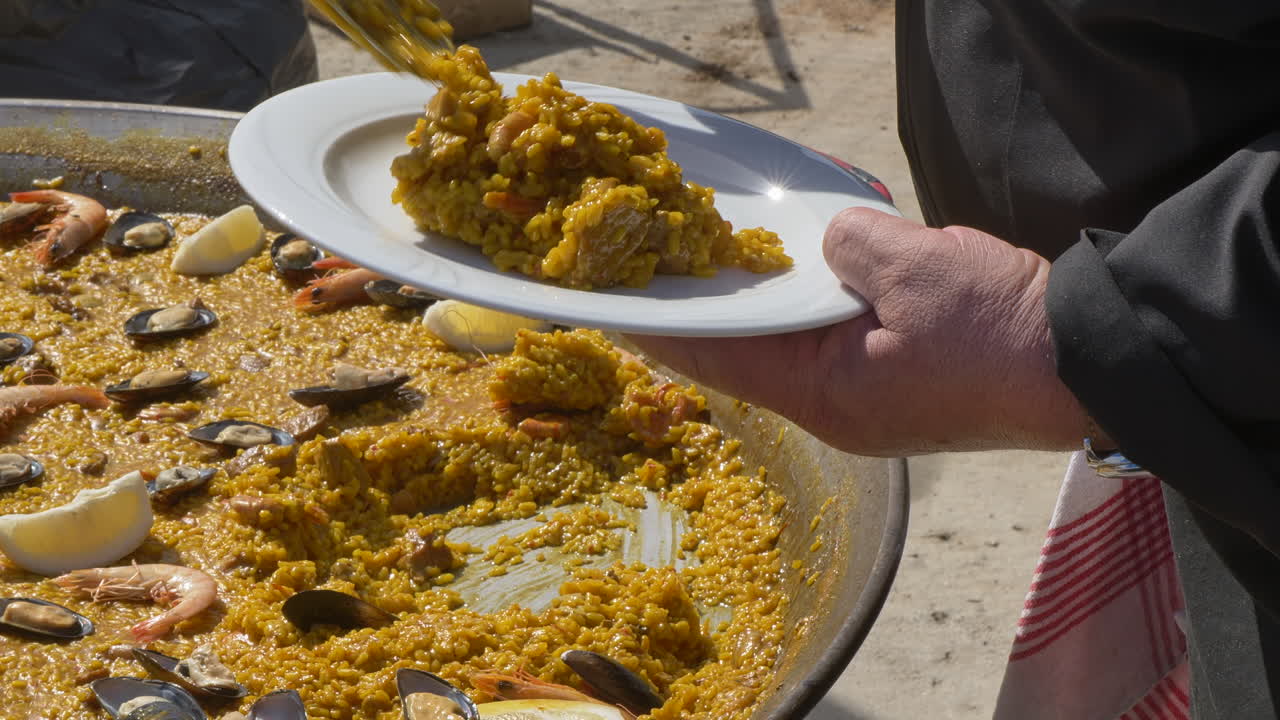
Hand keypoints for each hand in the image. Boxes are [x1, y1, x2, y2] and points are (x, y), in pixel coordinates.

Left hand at [625, 208, 1088, 455]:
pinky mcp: (899, 391)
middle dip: (711, 322)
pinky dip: (808, 321)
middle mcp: (839, 411)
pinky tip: (799, 289)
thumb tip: (832, 244)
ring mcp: (870, 405)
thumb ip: (850, 248)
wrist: (1089, 366)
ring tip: (721, 282)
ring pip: (794, 356)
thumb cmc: (1001, 330)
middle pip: (752, 361)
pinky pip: (834, 352)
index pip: (724, 360)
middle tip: (665, 282)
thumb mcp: (914, 267)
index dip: (668, 333)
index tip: (621, 312)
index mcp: (828, 395)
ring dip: (764, 319)